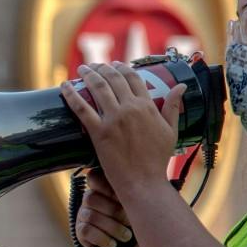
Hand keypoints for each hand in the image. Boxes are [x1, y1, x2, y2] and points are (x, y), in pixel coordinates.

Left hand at [60, 63, 185, 199]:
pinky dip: (71, 95)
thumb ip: (173, 106)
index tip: (114, 64)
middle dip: (102, 68)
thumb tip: (182, 86)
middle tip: (95, 65)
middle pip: (113, 79)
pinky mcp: (99, 132)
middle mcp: (130, 108)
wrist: (143, 182)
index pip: (133, 77)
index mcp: (147, 106)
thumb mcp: (171, 130)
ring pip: (98, 88)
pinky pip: (82, 108)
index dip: (122, 68)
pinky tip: (64, 86)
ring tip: (82, 69)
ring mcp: (113, 119)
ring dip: (88, 74)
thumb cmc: (158, 159)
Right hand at [74, 169, 146, 246]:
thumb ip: (136, 195)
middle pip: (91, 198)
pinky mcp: (80, 232)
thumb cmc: (140, 223)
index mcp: (104, 187)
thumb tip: (140, 187)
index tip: (124, 198)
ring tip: (127, 236)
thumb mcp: (140, 208)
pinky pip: (86, 231)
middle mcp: (90, 199)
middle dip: (114, 211)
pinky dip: (102, 238)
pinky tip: (113, 245)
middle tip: (130, 221)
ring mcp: (83, 215)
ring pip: (91, 215)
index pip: (94, 177)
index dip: (107, 187)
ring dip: (112, 227)